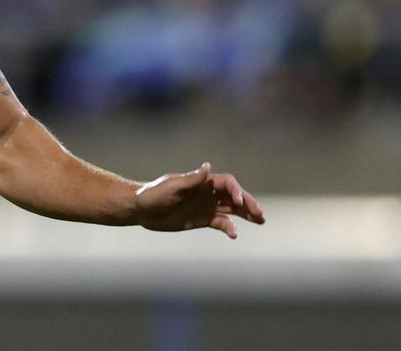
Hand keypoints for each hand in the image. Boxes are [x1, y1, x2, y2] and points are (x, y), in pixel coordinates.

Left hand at [132, 162, 264, 238]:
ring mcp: (205, 206)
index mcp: (201, 182)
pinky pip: (220, 222)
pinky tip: (234, 234)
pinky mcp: (201, 219)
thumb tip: (207, 167)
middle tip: (260, 214)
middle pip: (234, 195)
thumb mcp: (171, 187)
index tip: (240, 202)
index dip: (237, 190)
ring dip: (246, 214)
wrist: (140, 209)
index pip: (227, 183)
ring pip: (232, 209)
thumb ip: (191, 180)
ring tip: (261, 220)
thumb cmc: (152, 194)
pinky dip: (229, 227)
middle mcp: (206, 193)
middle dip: (248, 203)